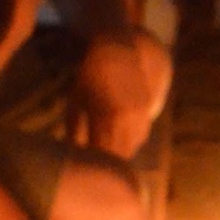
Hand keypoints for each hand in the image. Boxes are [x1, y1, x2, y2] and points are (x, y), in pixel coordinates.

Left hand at [72, 37, 157, 160]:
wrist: (117, 50)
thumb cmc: (89, 75)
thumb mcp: (76, 102)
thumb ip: (74, 132)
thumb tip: (71, 154)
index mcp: (108, 117)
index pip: (103, 155)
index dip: (94, 165)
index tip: (83, 169)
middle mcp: (128, 119)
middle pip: (119, 157)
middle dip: (106, 164)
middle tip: (92, 168)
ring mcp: (141, 116)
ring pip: (131, 149)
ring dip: (118, 155)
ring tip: (103, 157)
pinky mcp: (148, 113)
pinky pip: (139, 138)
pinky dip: (127, 144)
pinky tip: (115, 142)